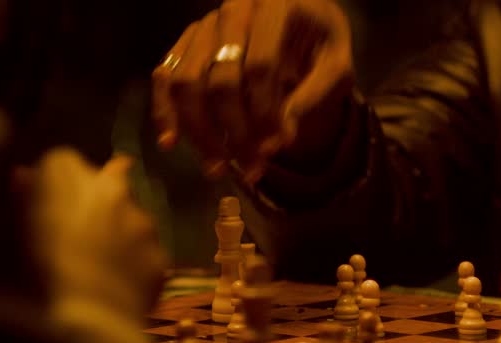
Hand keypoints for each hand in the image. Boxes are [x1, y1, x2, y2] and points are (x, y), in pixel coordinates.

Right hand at [32, 147, 167, 314]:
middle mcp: (112, 190)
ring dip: (117, 228)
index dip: (52, 184)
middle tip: (74, 234)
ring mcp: (142, 221)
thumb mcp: (18, 238)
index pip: (61, 161)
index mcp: (69, 179)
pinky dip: (134, 260)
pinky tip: (116, 285)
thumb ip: (25, 200)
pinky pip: (145, 250)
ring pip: (129, 214)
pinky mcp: (160, 253)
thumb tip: (23, 175)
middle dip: (91, 199)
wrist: (89, 324)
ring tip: (96, 265)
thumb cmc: (39, 279)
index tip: (45, 206)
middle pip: (104, 180)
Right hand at [152, 0, 353, 182]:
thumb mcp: (336, 65)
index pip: (260, 67)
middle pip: (220, 81)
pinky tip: (170, 142)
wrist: (300, 20)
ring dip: (199, 132)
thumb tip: (276, 139)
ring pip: (186, 83)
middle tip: (252, 169)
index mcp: (274, 7)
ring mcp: (204, 26)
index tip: (277, 148)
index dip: (266, 113)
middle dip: (235, 133)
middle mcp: (233, 11)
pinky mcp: (187, 42)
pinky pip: (165, 76)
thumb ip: (313, 95)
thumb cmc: (320, 44)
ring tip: (217, 168)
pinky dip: (164, 110)